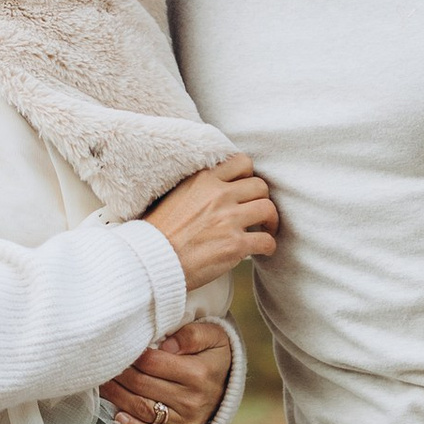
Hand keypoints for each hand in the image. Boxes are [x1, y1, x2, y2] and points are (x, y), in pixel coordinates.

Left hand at [105, 317, 232, 423]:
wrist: (227, 387)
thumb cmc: (212, 357)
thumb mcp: (212, 336)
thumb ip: (191, 334)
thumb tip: (165, 345)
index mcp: (199, 373)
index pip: (151, 362)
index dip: (130, 354)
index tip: (118, 348)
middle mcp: (193, 400)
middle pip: (141, 385)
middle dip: (118, 373)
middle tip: (103, 365)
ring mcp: (188, 422)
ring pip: (142, 409)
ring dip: (116, 397)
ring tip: (103, 384)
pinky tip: (118, 418)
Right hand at [145, 154, 278, 286]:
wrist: (152, 260)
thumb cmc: (157, 233)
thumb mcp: (173, 196)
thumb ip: (196, 188)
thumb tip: (212, 189)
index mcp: (203, 180)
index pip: (241, 162)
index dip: (248, 176)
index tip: (245, 189)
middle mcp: (219, 195)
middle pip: (259, 185)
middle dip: (261, 198)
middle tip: (258, 212)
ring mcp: (229, 219)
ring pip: (268, 209)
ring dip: (271, 220)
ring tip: (266, 229)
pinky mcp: (235, 244)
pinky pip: (266, 240)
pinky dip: (269, 246)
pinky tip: (264, 250)